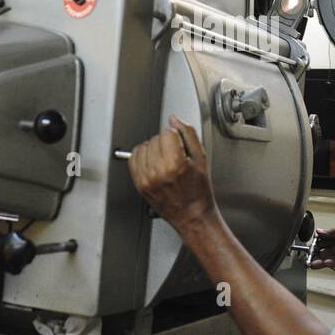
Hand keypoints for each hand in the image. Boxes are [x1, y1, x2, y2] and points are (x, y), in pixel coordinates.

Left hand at [129, 115, 218, 230]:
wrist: (192, 215)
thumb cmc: (199, 191)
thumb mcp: (201, 159)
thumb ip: (188, 135)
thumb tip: (175, 119)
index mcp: (175, 164)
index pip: (168, 133)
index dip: (177, 136)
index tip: (181, 145)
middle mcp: (158, 172)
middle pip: (155, 139)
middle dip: (165, 142)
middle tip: (175, 155)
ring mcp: (146, 179)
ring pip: (143, 147)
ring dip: (153, 149)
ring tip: (165, 160)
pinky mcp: (139, 184)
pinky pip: (133, 159)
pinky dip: (142, 157)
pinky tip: (153, 163)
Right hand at [310, 222, 334, 269]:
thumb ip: (332, 232)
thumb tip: (319, 232)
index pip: (326, 240)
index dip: (317, 243)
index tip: (309, 247)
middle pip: (327, 250)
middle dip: (317, 254)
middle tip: (308, 257)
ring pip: (332, 258)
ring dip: (322, 260)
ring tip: (313, 263)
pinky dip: (332, 263)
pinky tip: (325, 262)